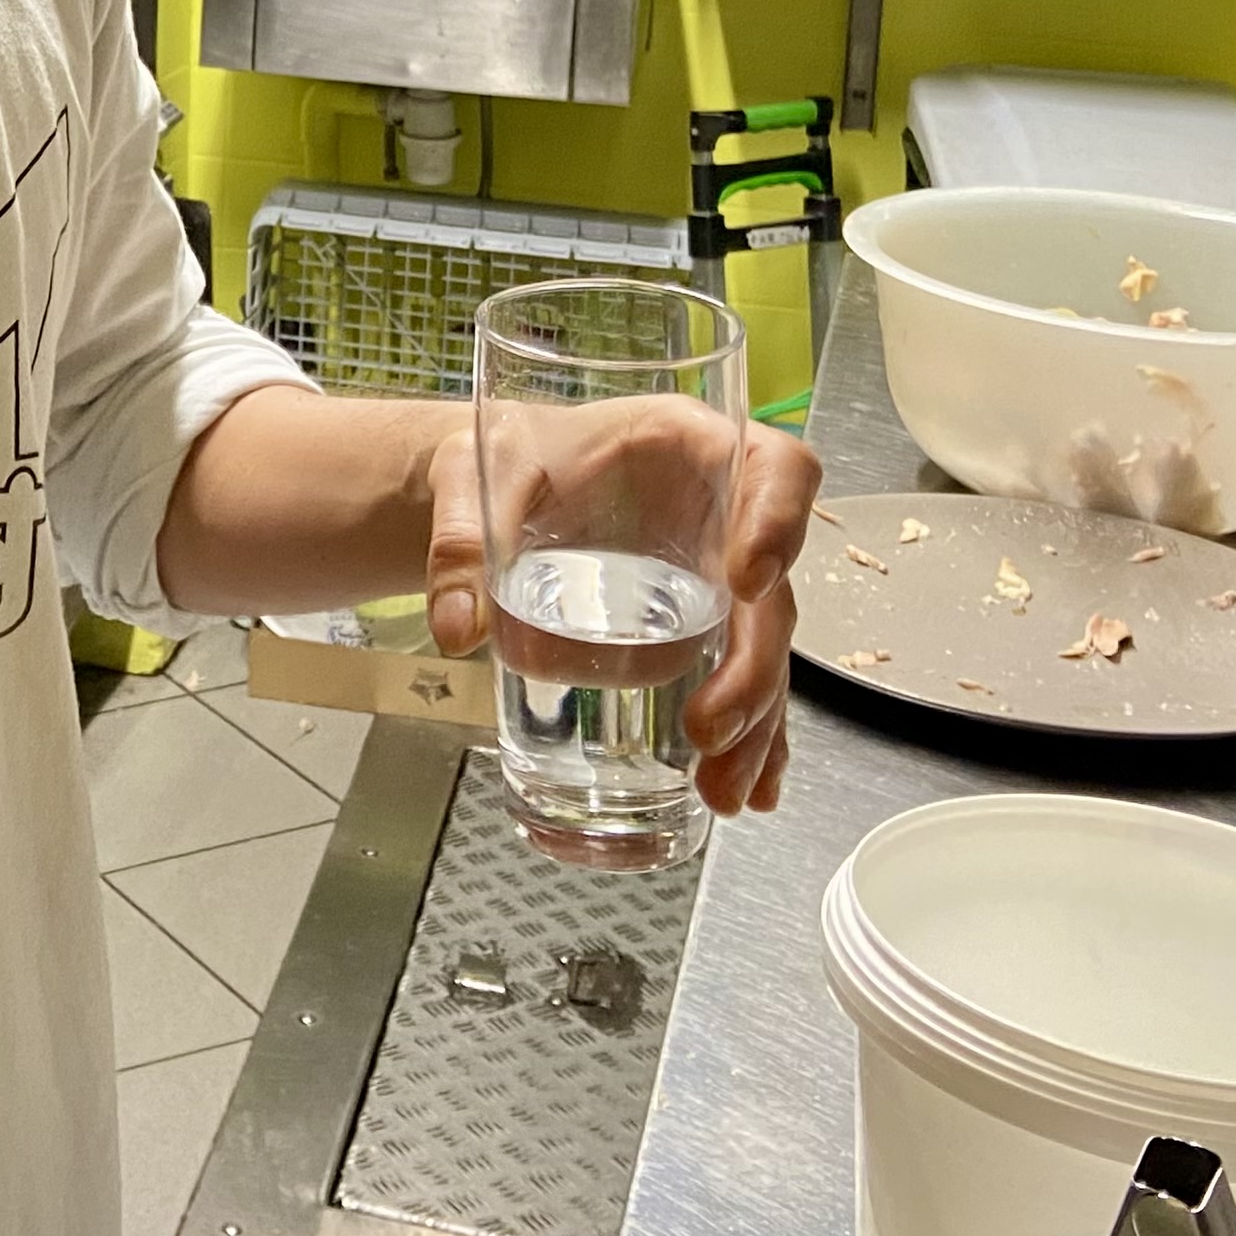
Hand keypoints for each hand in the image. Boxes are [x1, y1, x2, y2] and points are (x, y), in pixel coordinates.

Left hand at [422, 404, 824, 817]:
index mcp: (690, 445)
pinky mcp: (701, 624)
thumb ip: (462, 535)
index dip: (779, 521)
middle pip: (773, 590)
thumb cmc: (510, 453)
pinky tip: (750, 788)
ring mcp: (718, 575)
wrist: (505, 481)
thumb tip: (456, 626)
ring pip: (763, 650)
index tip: (748, 580)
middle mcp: (725, 513)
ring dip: (756, 724)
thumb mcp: (476, 470)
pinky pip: (742, 680)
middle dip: (753, 668)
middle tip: (706, 730)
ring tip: (723, 790)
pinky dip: (751, 736)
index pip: (775, 468)